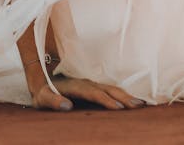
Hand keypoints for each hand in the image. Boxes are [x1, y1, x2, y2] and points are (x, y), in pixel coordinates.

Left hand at [30, 74, 145, 111]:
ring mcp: (90, 84)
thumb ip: (53, 101)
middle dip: (122, 97)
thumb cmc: (42, 91)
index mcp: (74, 86)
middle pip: (106, 89)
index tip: (118, 108)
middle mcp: (85, 83)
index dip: (104, 100)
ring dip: (125, 95)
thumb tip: (67, 106)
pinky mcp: (93, 87)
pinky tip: (133, 101)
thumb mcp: (42, 98)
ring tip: (141, 104)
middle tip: (138, 106)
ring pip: (110, 89)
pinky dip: (122, 94)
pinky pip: (110, 90)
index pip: (92, 93)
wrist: (41, 76)